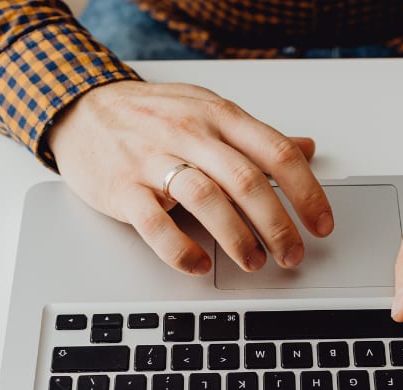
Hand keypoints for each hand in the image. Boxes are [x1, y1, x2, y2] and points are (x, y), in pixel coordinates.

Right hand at [48, 80, 333, 274]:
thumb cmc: (151, 115)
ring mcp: (153, 160)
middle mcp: (190, 134)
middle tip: (293, 255)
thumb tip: (306, 149)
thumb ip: (256, 135)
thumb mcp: (208, 111)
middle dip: (277, 225)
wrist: (81, 109)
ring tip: (254, 263)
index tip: (321, 225)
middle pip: (246, 180)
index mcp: (219, 116)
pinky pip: (154, 223)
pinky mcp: (121, 188)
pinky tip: (199, 265)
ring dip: (237, 238)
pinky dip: (180, 250)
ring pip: (206, 199)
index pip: (276, 153)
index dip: (307, 193)